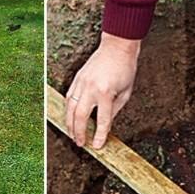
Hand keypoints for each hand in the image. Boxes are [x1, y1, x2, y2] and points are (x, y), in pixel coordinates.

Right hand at [65, 32, 140, 149]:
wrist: (117, 47)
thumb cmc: (125, 70)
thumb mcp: (125, 93)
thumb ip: (113, 111)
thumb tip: (104, 126)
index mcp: (106, 92)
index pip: (102, 120)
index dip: (99, 135)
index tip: (97, 146)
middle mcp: (91, 88)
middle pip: (80, 116)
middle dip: (79, 132)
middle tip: (80, 143)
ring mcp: (81, 82)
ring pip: (70, 108)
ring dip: (70, 123)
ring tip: (73, 135)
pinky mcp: (77, 78)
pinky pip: (69, 97)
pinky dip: (68, 110)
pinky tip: (70, 118)